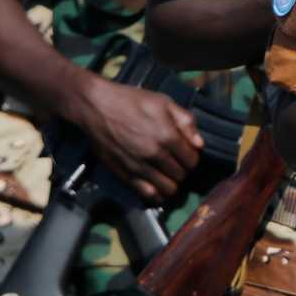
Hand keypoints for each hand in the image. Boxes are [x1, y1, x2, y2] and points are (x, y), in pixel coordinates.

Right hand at [73, 76, 201, 200]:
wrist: (96, 107)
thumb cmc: (132, 101)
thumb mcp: (164, 103)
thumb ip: (186, 122)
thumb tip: (199, 144)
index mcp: (168, 137)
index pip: (192, 161)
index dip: (193, 158)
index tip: (187, 154)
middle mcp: (154, 155)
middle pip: (181, 175)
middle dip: (183, 170)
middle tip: (177, 162)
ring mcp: (138, 167)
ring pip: (167, 189)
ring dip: (171, 183)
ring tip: (168, 174)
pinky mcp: (123, 174)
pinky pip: (146, 194)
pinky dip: (156, 194)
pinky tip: (157, 187)